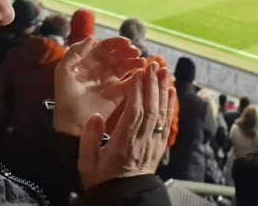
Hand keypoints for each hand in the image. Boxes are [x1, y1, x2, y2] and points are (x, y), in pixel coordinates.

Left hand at [53, 37, 144, 135]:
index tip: (127, 42)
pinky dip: (138, 78)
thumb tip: (91, 37)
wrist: (72, 122)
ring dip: (135, 62)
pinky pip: (130, 83)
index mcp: (90, 61)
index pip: (106, 47)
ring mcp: (111, 81)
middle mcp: (102, 69)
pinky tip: (143, 74)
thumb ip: (75, 52)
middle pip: (119, 55)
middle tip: (137, 52)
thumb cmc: (66, 96)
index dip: (117, 43)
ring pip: (126, 67)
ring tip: (142, 62)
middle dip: (129, 51)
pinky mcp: (118, 94)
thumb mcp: (64, 71)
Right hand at [78, 62, 175, 188]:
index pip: (133, 114)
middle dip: (152, 85)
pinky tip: (170, 91)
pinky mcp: (159, 146)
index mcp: (123, 145)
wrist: (123, 197)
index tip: (137, 74)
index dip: (137, 93)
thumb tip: (95, 116)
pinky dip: (170, 105)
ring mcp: (153, 144)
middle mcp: (141, 142)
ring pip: (161, 113)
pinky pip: (167, 123)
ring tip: (163, 70)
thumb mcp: (87, 164)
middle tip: (152, 65)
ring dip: (162, 90)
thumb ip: (89, 139)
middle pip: (150, 109)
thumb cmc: (103, 179)